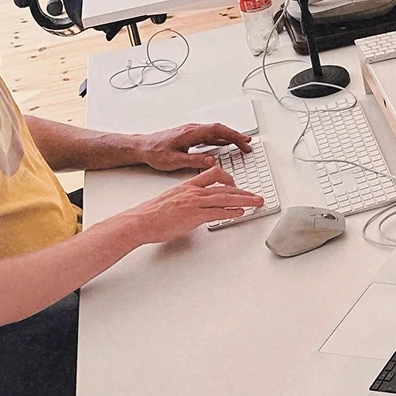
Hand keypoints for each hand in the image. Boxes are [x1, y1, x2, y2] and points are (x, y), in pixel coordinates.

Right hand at [122, 167, 261, 244]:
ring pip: (225, 198)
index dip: (228, 178)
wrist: (140, 221)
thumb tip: (194, 210)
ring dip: (244, 200)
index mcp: (187, 186)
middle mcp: (193, 191)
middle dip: (243, 191)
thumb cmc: (151, 214)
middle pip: (224, 187)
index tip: (237, 184)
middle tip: (256, 195)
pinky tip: (240, 213)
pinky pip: (217, 212)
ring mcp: (194, 203)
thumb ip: (186, 202)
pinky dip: (231, 212)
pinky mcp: (193, 215)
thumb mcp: (172, 201)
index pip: (212, 175)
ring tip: (256, 202)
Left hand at [135, 122, 251, 171]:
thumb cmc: (155, 152)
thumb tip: (212, 160)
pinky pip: (209, 136)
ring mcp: (191, 132)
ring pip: (215, 132)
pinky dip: (220, 140)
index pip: (218, 130)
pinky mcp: (189, 137)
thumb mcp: (175, 160)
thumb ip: (195, 160)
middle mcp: (193, 129)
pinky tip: (224, 145)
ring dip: (229, 138)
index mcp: (192, 133)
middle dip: (236, 136)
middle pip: (220, 130)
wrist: (141, 147)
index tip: (245, 142)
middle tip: (248, 145)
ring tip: (241, 144)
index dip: (234, 135)